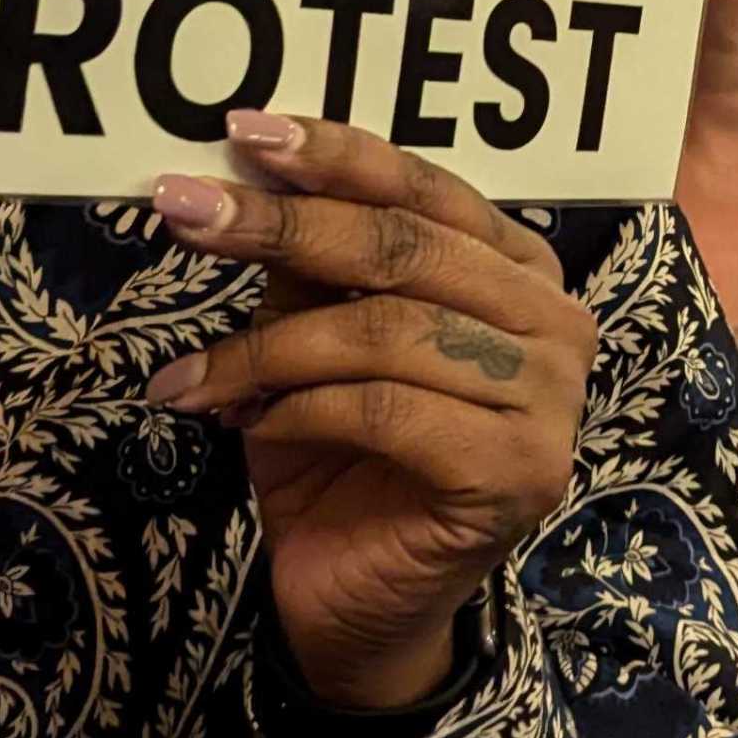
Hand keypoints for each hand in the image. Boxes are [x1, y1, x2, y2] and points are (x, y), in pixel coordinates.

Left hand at [144, 112, 597, 711]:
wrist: (353, 606)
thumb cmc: (336, 462)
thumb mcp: (309, 343)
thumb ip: (305, 267)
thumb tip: (243, 173)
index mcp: (520, 269)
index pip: (425, 189)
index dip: (334, 155)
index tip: (240, 132)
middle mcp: (556, 323)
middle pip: (404, 249)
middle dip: (281, 225)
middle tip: (181, 211)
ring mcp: (552, 401)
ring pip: (388, 330)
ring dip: (268, 346)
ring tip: (193, 375)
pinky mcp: (521, 472)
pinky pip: (387, 410)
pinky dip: (301, 409)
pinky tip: (247, 423)